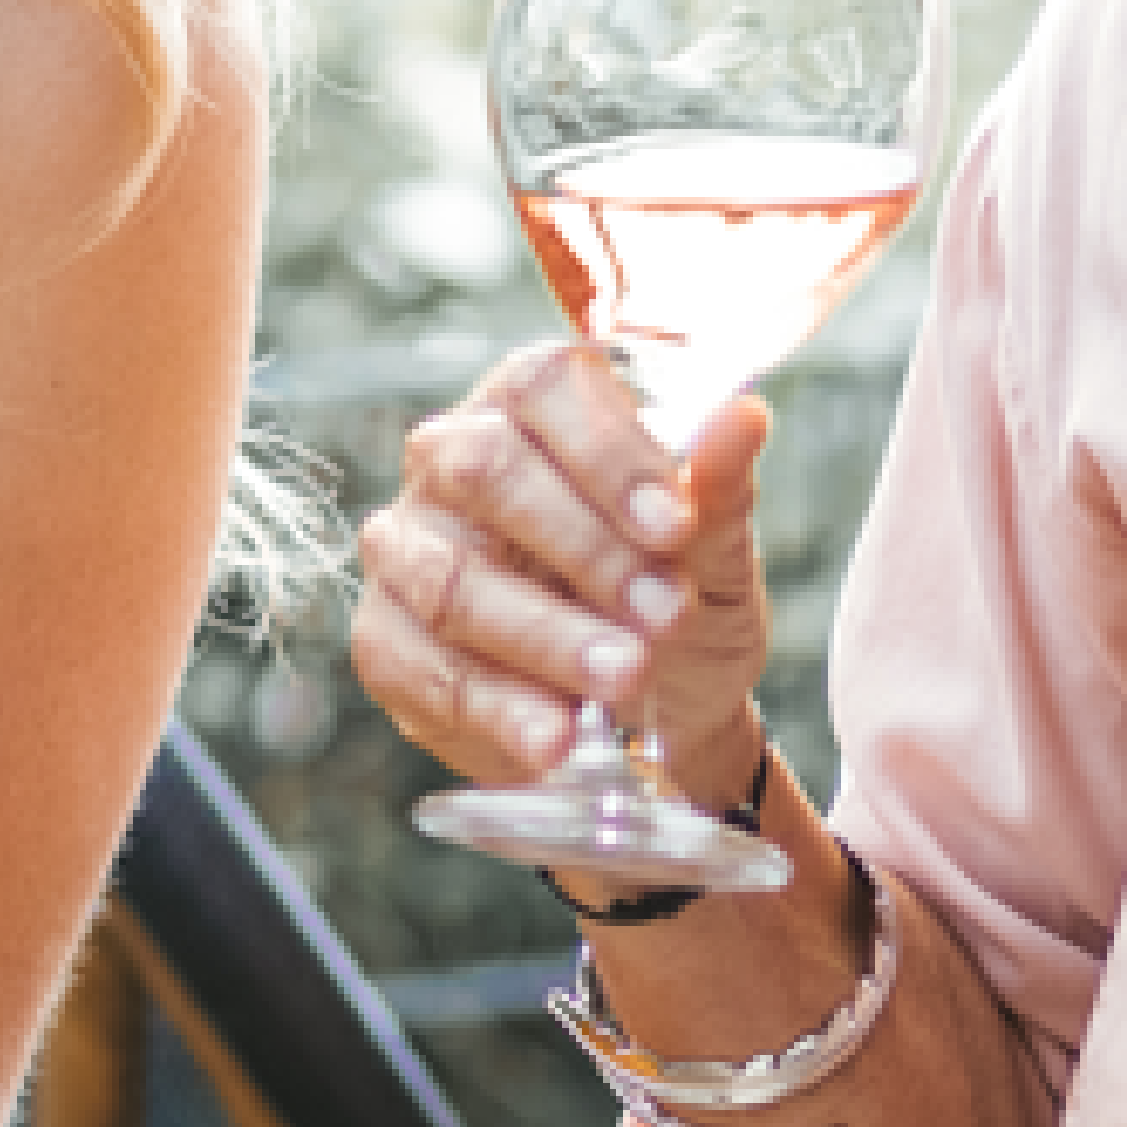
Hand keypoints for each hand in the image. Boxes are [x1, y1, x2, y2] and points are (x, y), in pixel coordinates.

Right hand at [352, 340, 774, 808]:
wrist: (658, 712)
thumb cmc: (675, 599)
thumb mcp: (715, 551)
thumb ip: (719, 487)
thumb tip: (743, 416)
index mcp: (532, 404)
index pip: (547, 388)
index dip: (608, 453)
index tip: (675, 527)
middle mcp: (450, 458)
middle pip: (487, 472)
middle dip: (584, 549)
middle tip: (663, 614)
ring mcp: (405, 547)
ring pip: (451, 578)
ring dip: (544, 635)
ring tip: (622, 679)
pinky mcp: (383, 637)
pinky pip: (419, 666)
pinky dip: (495, 707)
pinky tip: (553, 737)